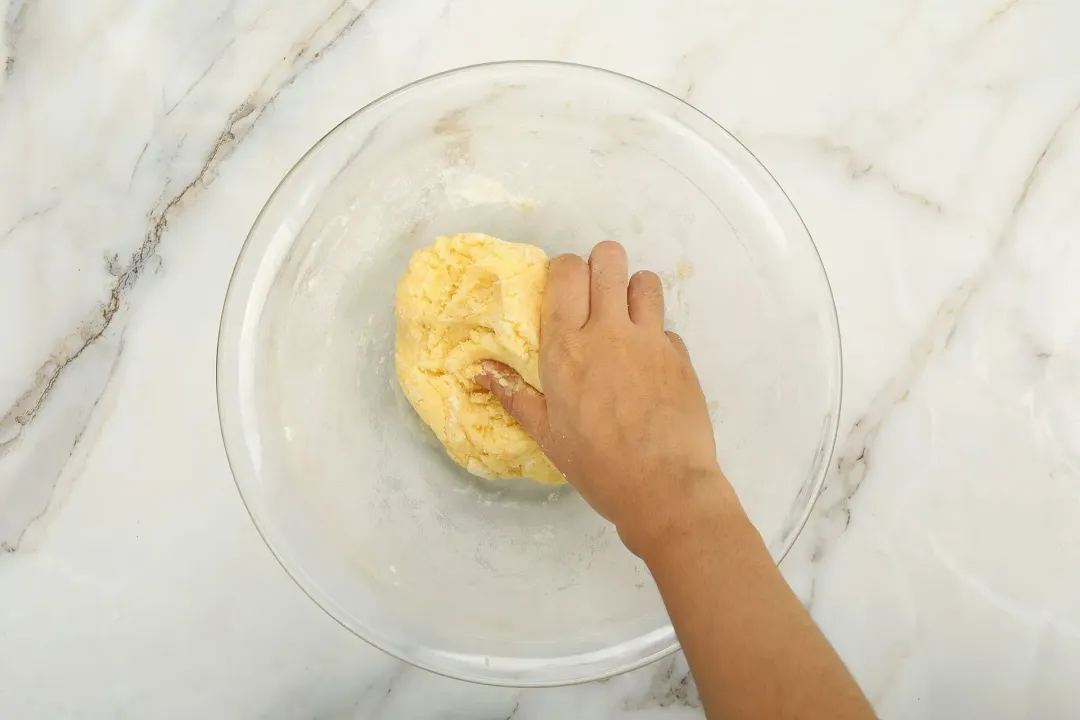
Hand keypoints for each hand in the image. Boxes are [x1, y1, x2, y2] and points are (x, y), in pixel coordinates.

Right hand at [476, 241, 736, 554]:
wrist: (665, 487)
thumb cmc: (597, 465)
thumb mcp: (547, 434)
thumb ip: (515, 395)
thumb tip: (480, 371)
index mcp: (567, 346)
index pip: (566, 271)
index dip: (563, 269)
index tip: (562, 289)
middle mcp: (609, 331)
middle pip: (608, 259)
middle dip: (600, 265)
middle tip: (594, 294)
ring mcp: (650, 340)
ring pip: (645, 280)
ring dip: (633, 290)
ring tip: (625, 319)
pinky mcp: (681, 356)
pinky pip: (666, 326)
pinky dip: (656, 335)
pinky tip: (649, 365)